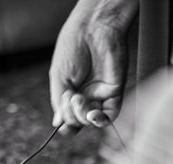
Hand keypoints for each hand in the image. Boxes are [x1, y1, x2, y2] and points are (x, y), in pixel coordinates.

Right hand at [49, 0, 137, 134]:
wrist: (93, 29)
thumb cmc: (73, 46)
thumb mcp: (59, 76)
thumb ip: (59, 100)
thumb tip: (58, 123)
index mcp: (71, 91)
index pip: (69, 116)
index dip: (66, 124)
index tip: (61, 124)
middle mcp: (86, 95)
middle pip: (79, 121)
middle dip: (71, 115)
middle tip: (70, 97)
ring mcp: (100, 95)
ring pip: (92, 121)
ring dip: (83, 117)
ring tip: (78, 99)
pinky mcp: (114, 93)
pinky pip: (110, 115)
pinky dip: (100, 120)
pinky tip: (93, 114)